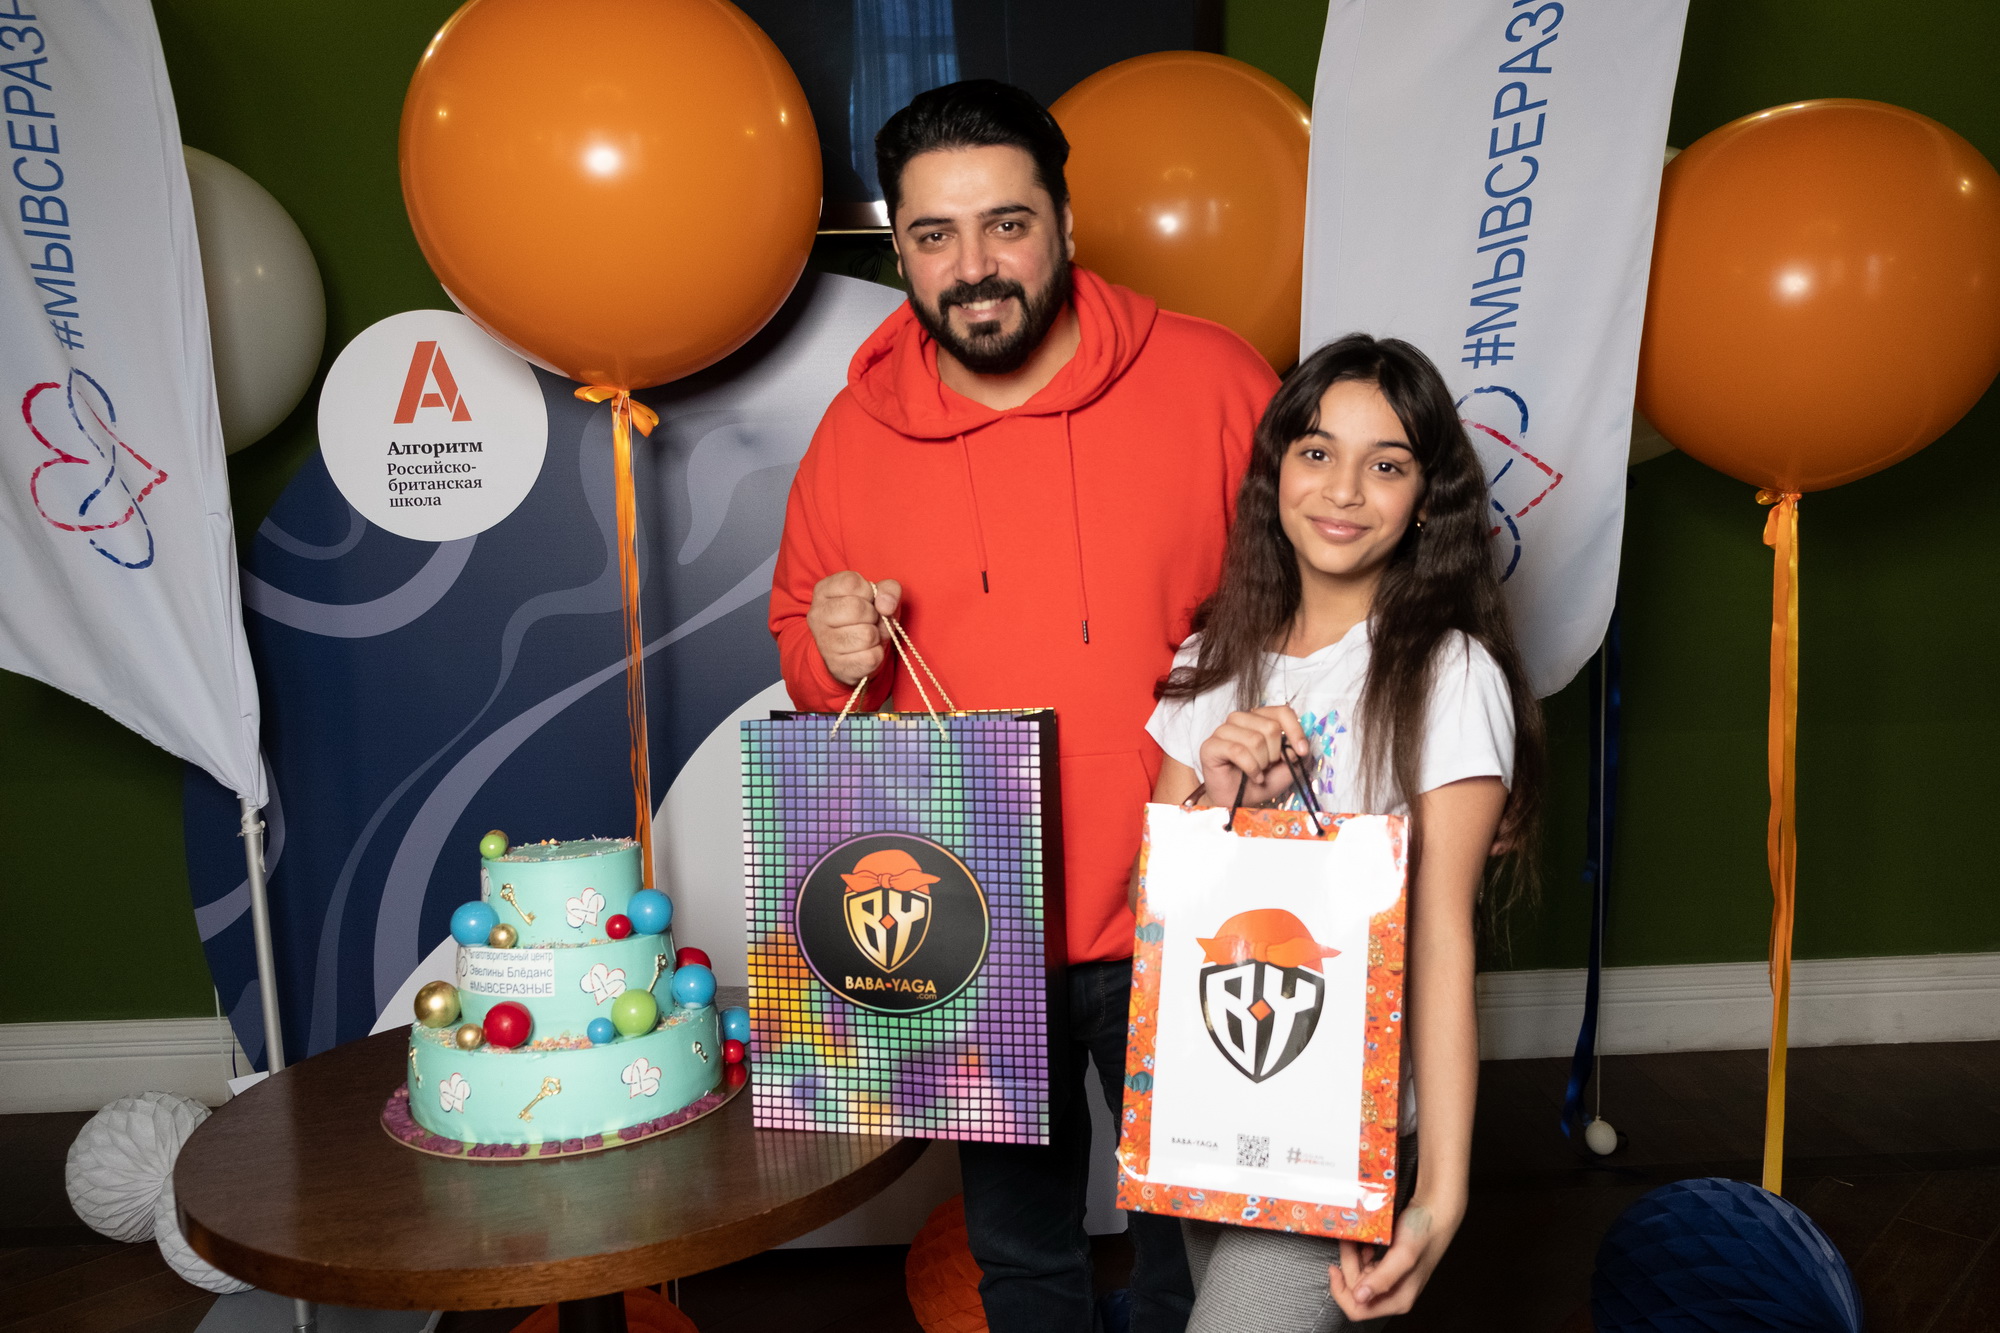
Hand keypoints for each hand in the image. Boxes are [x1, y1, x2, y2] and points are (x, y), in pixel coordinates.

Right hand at [807, 572, 901, 685]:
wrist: (850, 654)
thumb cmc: (865, 619)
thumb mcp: (879, 597)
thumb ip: (889, 590)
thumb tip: (886, 605)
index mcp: (823, 591)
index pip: (851, 583)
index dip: (868, 592)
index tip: (866, 600)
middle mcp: (817, 615)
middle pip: (857, 608)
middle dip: (872, 615)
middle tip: (867, 621)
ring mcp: (824, 642)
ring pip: (866, 635)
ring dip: (875, 636)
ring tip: (866, 636)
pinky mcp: (836, 665)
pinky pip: (871, 657)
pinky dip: (876, 654)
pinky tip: (865, 652)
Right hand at [1195, 706, 1305, 807]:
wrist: (1238, 801)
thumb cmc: (1260, 781)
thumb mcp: (1287, 768)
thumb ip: (1295, 753)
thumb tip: (1299, 745)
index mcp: (1259, 718)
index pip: (1282, 712)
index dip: (1296, 731)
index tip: (1302, 752)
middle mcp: (1240, 719)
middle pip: (1270, 727)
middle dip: (1275, 753)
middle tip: (1268, 766)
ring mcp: (1223, 730)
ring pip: (1255, 740)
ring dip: (1262, 763)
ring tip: (1259, 772)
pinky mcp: (1211, 745)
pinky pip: (1238, 751)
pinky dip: (1251, 769)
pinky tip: (1253, 777)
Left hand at [1326, 1197, 1461, 1319]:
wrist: (1436, 1211)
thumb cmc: (1424, 1232)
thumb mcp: (1403, 1255)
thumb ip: (1382, 1278)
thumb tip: (1360, 1298)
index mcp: (1398, 1299)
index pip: (1358, 1310)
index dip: (1341, 1291)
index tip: (1335, 1267)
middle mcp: (1393, 1293)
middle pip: (1355, 1289)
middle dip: (1348, 1265)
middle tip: (1349, 1242)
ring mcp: (1390, 1279)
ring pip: (1357, 1275)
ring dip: (1352, 1256)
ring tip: (1356, 1238)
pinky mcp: (1387, 1266)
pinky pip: (1364, 1264)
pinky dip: (1359, 1252)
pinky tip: (1365, 1241)